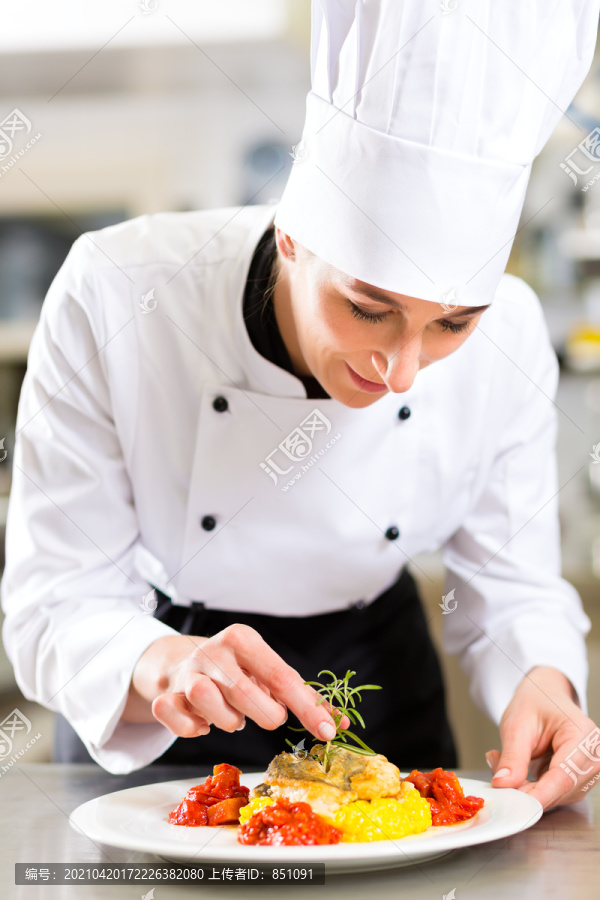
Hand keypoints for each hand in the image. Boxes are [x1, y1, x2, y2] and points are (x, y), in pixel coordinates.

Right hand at [123, 625, 346, 742]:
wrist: (182, 662)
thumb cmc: (237, 670)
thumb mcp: (269, 672)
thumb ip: (303, 696)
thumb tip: (339, 724)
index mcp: (243, 638)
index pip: (282, 676)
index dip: (307, 709)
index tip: (326, 732)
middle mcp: (213, 650)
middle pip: (246, 693)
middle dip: (264, 716)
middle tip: (266, 716)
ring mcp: (186, 671)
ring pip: (207, 702)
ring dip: (227, 721)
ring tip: (233, 717)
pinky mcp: (166, 693)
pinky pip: (176, 717)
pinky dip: (192, 729)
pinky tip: (203, 723)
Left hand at [485, 666, 599, 809]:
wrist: (544, 697)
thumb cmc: (534, 704)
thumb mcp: (517, 725)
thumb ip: (513, 757)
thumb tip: (503, 785)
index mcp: (583, 736)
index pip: (564, 776)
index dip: (539, 794)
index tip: (515, 804)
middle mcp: (593, 757)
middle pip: (561, 790)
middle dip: (525, 789)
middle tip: (496, 767)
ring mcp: (588, 771)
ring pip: (555, 796)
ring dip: (525, 788)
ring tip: (503, 759)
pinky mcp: (578, 781)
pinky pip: (553, 794)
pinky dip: (531, 787)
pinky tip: (516, 769)